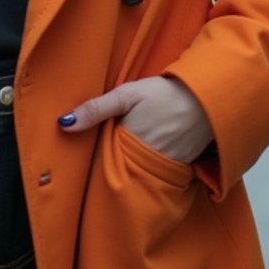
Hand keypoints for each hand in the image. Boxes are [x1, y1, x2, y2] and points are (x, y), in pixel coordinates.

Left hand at [58, 75, 213, 163]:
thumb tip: (62, 124)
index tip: (83, 159)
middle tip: (101, 160)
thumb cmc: (164, 94)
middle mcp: (146, 163)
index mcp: (131, 146)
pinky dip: (150, 168)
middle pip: (120, 172)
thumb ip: (96, 108)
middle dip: (111, 168)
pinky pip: (157, 173)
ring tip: (122, 158)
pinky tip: (145, 158)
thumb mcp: (127, 95)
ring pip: (138, 174)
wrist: (206, 98)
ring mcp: (164, 168)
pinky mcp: (180, 168)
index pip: (104, 163)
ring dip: (130, 168)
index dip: (94, 160)